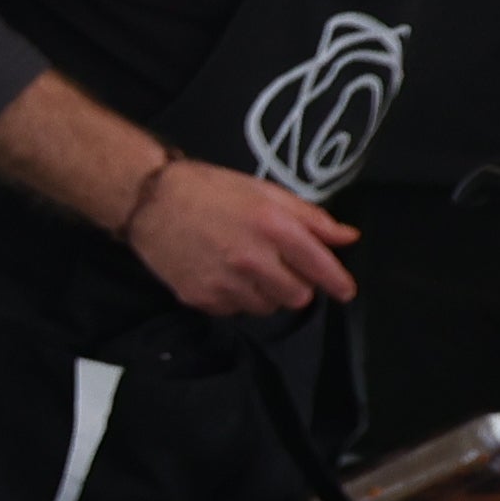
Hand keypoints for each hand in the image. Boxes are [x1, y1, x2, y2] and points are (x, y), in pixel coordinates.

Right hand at [125, 154, 355, 316]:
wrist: (151, 201)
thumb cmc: (210, 190)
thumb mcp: (265, 192)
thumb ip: (310, 217)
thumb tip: (348, 237)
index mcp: (274, 227)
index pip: (320, 267)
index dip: (338, 282)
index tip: (345, 290)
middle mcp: (253, 260)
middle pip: (298, 297)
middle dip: (296, 285)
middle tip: (281, 267)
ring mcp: (227, 284)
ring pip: (268, 308)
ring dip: (266, 293)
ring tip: (246, 268)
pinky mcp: (203, 299)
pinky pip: (235, 310)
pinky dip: (236, 298)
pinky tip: (222, 274)